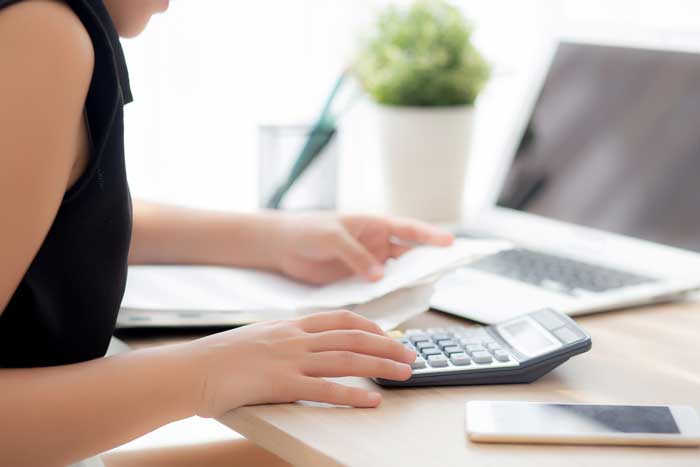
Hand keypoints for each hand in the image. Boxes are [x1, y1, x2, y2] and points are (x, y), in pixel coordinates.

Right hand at [186, 310, 415, 417]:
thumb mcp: (256, 338)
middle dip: (386, 345)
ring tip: (404, 373)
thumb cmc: (218, 358)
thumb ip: (282, 340)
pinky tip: (371, 400)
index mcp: (289, 325)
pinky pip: (324, 389)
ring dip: (380, 366)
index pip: (339, 319)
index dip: (369, 326)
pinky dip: (352, 395)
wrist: (189, 370)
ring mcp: (289, 359)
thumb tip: (300, 345)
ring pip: (346, 359)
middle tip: (410, 354)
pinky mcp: (281, 384)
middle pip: (352, 337)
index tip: (388, 333)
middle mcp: (294, 338)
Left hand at [275, 213, 453, 284]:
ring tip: (425, 292)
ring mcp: (368, 263)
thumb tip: (378, 275)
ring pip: (396, 274)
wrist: (281, 247)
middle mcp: (376, 244)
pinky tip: (396, 304)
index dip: (430, 236)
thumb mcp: (331, 238)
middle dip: (428, 262)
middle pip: (409, 254)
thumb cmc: (307, 230)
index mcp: (374, 224)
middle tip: (448, 271)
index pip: (408, 229)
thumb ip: (355, 255)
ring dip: (409, 282)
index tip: (450, 243)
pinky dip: (388, 296)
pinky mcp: (357, 281)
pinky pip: (379, 289)